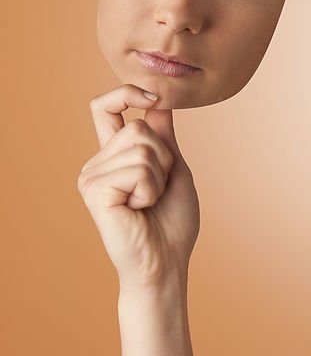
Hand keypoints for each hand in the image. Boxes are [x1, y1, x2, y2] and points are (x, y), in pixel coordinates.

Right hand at [77, 84, 200, 289]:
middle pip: (140, 127)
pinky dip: (151, 189)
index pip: (105, 108)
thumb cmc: (172, 222)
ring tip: (148, 202)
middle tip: (158, 190)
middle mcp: (97, 163)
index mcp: (114, 156)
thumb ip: (164, 136)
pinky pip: (138, 169)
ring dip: (160, 176)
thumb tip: (160, 99)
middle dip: (165, 157)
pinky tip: (139, 210)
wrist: (167, 262)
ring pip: (143, 146)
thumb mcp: (174, 169)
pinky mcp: (94, 190)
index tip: (152, 96)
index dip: (126, 93)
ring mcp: (91, 176)